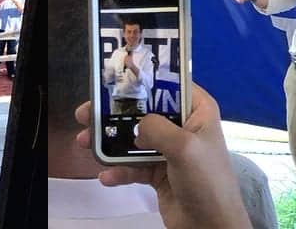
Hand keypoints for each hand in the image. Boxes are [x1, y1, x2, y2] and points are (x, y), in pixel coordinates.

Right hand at [74, 83, 251, 228]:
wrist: (210, 226)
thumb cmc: (206, 181)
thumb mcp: (185, 147)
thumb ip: (157, 129)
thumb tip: (136, 126)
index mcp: (198, 111)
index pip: (171, 85)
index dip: (144, 81)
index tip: (115, 80)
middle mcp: (184, 126)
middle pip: (145, 112)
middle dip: (116, 114)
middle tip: (87, 114)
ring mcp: (170, 150)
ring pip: (134, 139)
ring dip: (110, 142)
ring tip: (85, 143)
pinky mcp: (159, 172)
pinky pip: (133, 166)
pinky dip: (119, 170)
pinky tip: (105, 176)